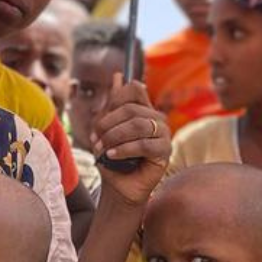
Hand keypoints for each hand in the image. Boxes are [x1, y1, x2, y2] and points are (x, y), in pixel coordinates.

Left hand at [93, 75, 169, 206]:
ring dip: (114, 137)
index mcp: (143, 109)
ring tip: (102, 150)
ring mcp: (164, 133)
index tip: (100, 123)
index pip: (134, 89)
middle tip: (96, 140)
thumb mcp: (107, 129)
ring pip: (138, 125)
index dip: (114, 100)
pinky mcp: (165, 151)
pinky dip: (124, 149)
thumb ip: (112, 104)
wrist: (119, 186)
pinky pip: (144, 144)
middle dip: (108, 124)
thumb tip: (118, 75)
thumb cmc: (112, 158)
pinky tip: (112, 156)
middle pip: (131, 109)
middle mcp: (156, 118)